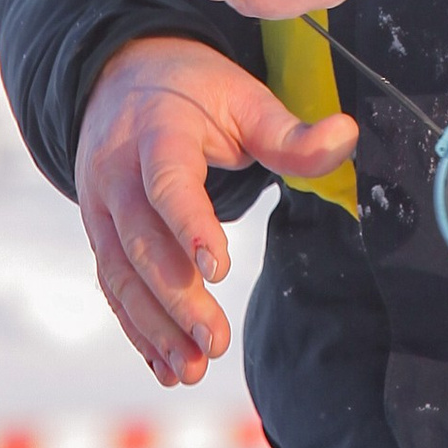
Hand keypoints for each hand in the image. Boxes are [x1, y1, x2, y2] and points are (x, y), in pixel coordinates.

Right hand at [74, 38, 357, 385]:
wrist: (119, 78)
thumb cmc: (193, 92)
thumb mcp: (243, 99)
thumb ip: (290, 132)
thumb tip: (347, 136)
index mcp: (156, 133)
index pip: (168, 183)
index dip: (190, 225)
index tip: (220, 268)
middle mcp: (116, 173)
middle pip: (141, 241)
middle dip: (176, 297)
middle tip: (214, 342)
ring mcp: (100, 208)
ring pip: (121, 274)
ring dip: (153, 326)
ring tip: (192, 368)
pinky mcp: (100, 235)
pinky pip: (113, 287)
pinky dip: (137, 330)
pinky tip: (167, 366)